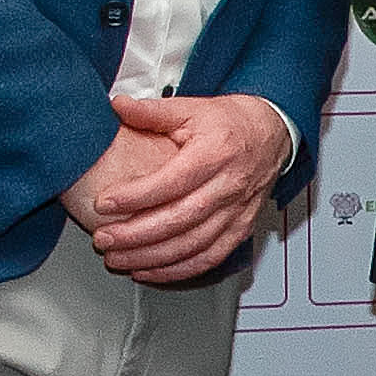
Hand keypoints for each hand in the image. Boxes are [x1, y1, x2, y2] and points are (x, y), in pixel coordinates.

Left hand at [71, 90, 295, 287]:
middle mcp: (228, 186)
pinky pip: (210, 257)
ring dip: (152, 257)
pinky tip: (151, 270)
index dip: (136, 196)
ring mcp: (237, 211)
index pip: (172, 181)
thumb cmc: (231, 123)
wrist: (271, 134)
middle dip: (137, 235)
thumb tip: (117, 105)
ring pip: (193, 245)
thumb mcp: (191, 108)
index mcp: (215, 153)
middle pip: (180, 219)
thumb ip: (152, 111)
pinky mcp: (240, 228)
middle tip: (105, 239)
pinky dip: (178, 270)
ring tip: (118, 258)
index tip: (104, 203)